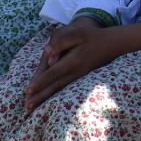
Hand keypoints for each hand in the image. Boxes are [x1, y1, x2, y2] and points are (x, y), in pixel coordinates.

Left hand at [24, 18, 140, 111]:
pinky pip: (64, 88)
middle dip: (40, 96)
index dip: (40, 82)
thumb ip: (61, 41)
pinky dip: (54, 95)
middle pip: (54, 86)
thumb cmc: (94, 36)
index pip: (53, 73)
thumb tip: (47, 53)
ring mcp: (79, 77)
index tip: (28, 90)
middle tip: (26, 106)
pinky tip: (47, 100)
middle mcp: (76, 72)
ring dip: (45, 98)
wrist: (113, 44)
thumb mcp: (78, 32)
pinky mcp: (80, 78)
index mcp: (74, 61)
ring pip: (59, 90)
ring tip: (33, 107)